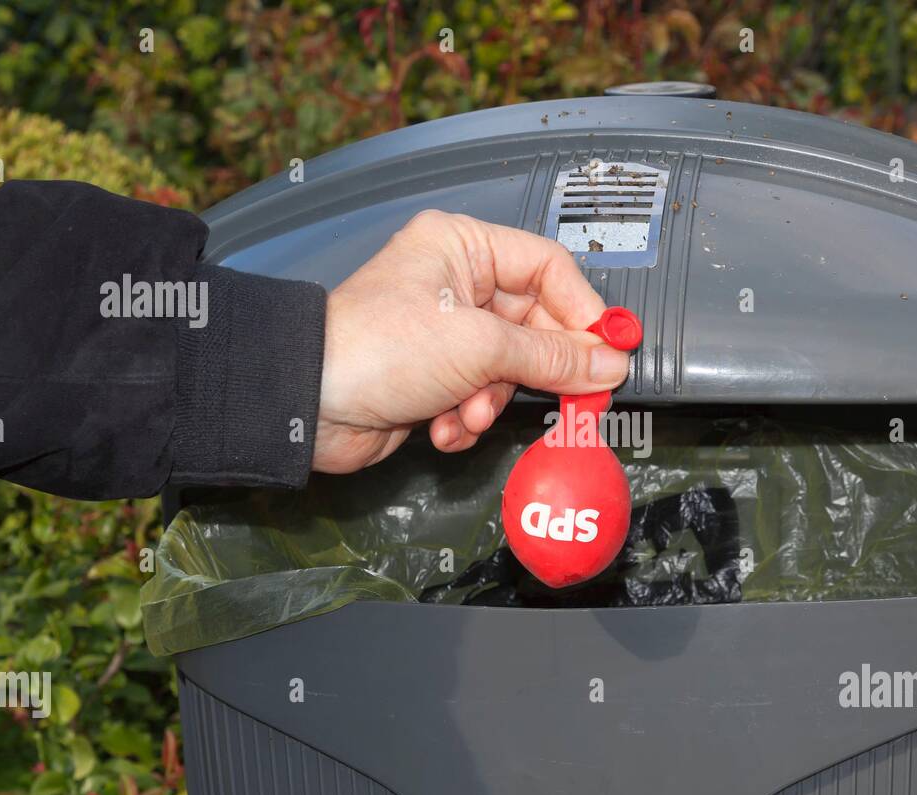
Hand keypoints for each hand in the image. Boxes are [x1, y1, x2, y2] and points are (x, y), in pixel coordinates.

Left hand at [313, 210, 633, 472]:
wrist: (308, 404)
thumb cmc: (376, 349)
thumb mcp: (480, 347)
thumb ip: (553, 357)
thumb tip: (609, 363)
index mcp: (463, 247)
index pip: (549, 268)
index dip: (584, 311)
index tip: (609, 351)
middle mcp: (455, 283)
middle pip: (535, 324)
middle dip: (538, 369)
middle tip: (571, 399)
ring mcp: (445, 332)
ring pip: (510, 368)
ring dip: (492, 400)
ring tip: (467, 411)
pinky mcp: (434, 377)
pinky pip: (479, 396)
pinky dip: (467, 418)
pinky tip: (444, 426)